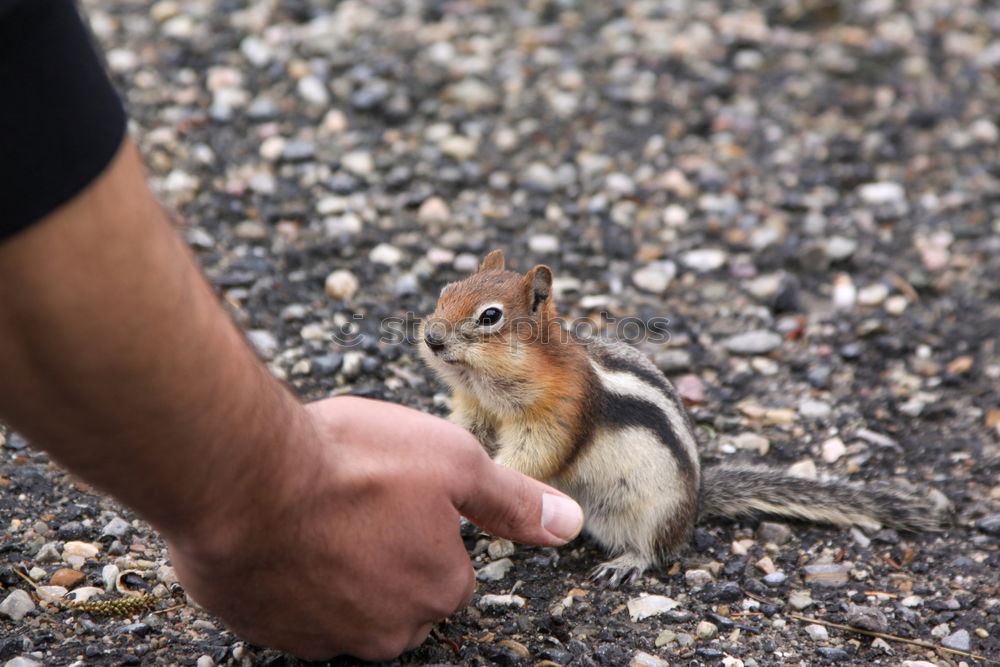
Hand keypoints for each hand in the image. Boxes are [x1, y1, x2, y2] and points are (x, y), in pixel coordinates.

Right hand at [166, 396, 583, 660]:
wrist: (245, 477)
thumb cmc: (354, 461)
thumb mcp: (453, 461)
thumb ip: (512, 501)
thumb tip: (569, 524)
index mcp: (439, 590)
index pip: (449, 566)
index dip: (424, 520)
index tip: (394, 486)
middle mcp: (388, 630)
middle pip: (400, 587)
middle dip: (384, 547)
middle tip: (354, 496)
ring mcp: (324, 636)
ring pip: (346, 598)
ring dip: (336, 561)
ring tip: (314, 509)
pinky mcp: (269, 631)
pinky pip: (294, 604)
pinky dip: (292, 573)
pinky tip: (280, 529)